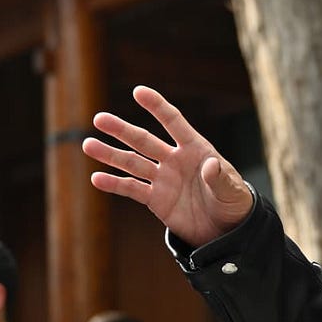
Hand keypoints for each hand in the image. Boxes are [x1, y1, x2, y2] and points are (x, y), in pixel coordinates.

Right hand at [83, 86, 254, 247]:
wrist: (226, 229)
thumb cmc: (233, 203)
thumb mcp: (232, 191)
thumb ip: (220, 178)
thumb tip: (210, 165)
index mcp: (196, 149)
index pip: (173, 122)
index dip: (157, 107)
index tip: (138, 91)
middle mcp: (175, 160)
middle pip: (144, 141)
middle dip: (122, 130)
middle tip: (99, 119)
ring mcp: (163, 179)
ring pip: (133, 163)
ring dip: (111, 154)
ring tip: (88, 144)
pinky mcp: (156, 200)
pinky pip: (132, 189)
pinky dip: (115, 184)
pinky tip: (96, 178)